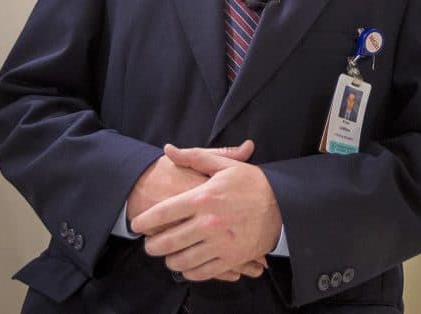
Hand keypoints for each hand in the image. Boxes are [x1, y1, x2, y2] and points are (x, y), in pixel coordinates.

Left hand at [132, 140, 281, 281]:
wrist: (283, 205)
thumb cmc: (252, 183)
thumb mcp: (223, 166)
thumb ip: (193, 157)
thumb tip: (168, 149)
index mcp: (203, 198)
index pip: (162, 214)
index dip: (144, 222)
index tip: (137, 225)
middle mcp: (208, 223)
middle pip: (167, 242)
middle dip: (152, 246)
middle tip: (148, 244)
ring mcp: (220, 243)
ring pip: (181, 260)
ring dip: (169, 260)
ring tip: (166, 255)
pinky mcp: (231, 259)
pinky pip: (202, 271)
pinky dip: (189, 271)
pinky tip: (186, 264)